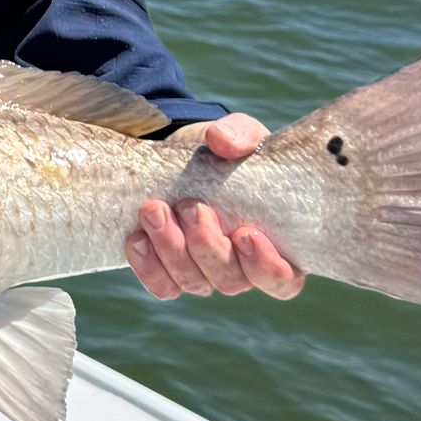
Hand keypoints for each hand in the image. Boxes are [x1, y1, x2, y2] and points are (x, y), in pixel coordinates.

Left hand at [126, 115, 305, 302]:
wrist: (185, 157)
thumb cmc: (228, 154)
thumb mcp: (242, 136)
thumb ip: (241, 134)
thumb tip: (221, 140)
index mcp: (277, 245)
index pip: (283, 281)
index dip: (266, 267)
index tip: (245, 233)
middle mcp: (242, 268)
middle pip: (230, 281)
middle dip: (206, 245)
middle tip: (190, 206)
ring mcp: (206, 274)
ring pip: (193, 283)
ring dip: (171, 249)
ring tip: (154, 210)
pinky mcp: (172, 272)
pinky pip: (163, 286)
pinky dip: (148, 265)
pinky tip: (137, 237)